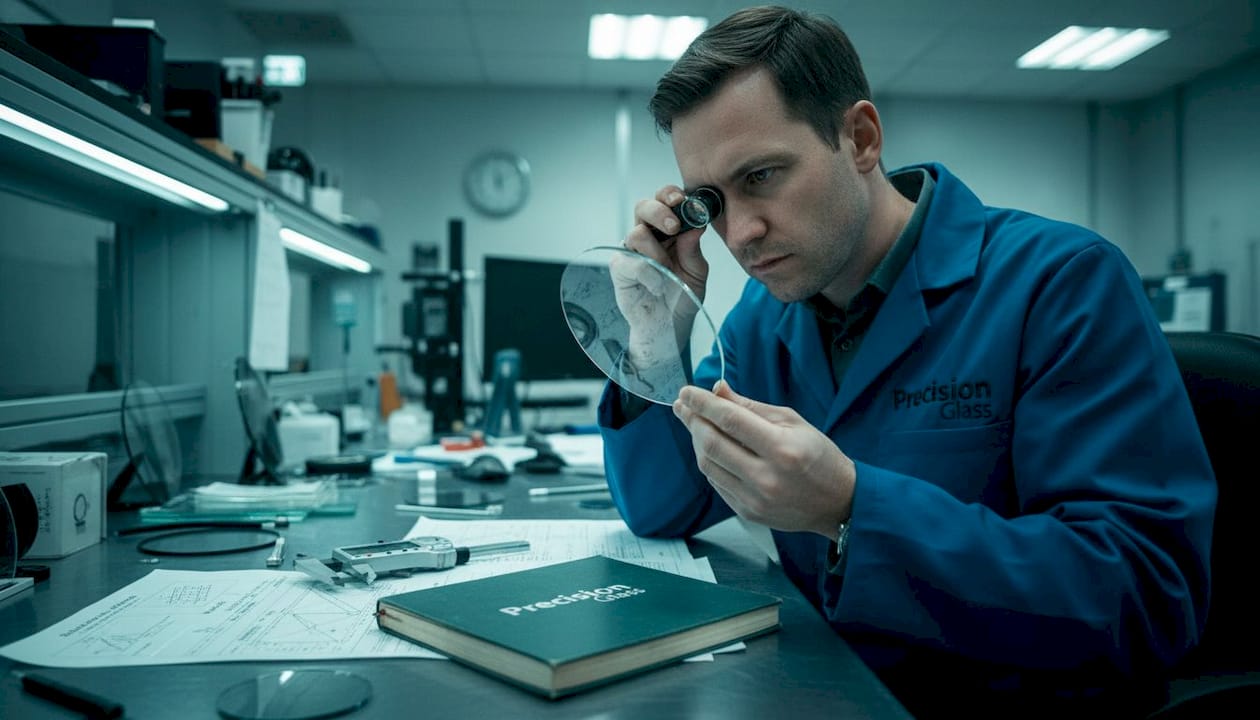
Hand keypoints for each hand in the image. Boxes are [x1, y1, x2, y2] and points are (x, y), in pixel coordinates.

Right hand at [624, 185, 708, 306]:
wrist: (669, 324)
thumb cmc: (682, 295)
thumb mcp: (697, 272)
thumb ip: (694, 248)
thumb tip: (696, 224)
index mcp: (669, 229)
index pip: (665, 200)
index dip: (671, 195)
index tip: (682, 201)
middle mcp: (649, 235)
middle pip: (643, 206)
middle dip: (659, 211)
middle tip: (674, 227)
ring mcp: (632, 250)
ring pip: (637, 232)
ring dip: (657, 253)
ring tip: (666, 271)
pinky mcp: (620, 267)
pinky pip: (632, 261)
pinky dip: (648, 274)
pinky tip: (656, 286)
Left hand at [672, 380, 855, 538]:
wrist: (838, 502)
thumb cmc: (819, 457)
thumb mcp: (793, 422)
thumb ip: (751, 407)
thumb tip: (718, 390)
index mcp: (782, 449)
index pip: (730, 421)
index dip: (703, 404)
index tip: (687, 392)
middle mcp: (766, 477)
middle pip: (712, 444)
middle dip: (692, 421)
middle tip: (683, 406)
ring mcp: (755, 499)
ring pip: (708, 465)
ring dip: (696, 441)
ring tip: (695, 424)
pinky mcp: (748, 512)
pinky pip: (716, 483)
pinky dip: (709, 462)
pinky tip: (710, 448)